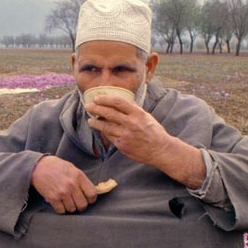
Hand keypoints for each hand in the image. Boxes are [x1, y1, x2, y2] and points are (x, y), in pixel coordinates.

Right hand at [30, 155, 97, 213]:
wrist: (38, 166)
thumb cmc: (56, 166)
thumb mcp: (72, 168)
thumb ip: (81, 180)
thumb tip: (88, 191)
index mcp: (79, 176)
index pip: (92, 194)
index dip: (91, 199)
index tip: (88, 199)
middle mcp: (72, 185)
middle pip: (83, 205)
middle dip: (81, 206)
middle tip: (77, 203)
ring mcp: (62, 192)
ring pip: (72, 209)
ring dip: (70, 207)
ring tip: (66, 202)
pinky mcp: (53, 198)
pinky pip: (61, 211)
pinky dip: (61, 209)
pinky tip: (59, 203)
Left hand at [86, 95, 205, 188]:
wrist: (159, 149)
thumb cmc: (153, 131)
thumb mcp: (146, 116)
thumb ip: (133, 109)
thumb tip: (120, 101)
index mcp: (137, 113)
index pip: (118, 102)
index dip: (105, 99)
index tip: (97, 98)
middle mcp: (131, 123)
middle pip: (108, 113)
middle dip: (95, 109)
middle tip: (88, 106)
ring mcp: (125, 135)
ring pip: (105, 126)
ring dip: (95, 122)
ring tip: (90, 120)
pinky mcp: (122, 145)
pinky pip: (109, 136)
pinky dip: (103, 132)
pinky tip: (100, 129)